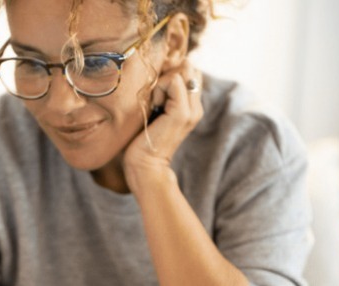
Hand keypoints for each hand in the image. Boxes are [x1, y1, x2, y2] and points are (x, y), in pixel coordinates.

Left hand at [123, 60, 202, 187]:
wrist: (144, 165)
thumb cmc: (142, 139)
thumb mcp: (154, 110)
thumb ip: (162, 92)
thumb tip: (162, 70)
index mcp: (191, 106)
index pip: (190, 71)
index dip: (171, 73)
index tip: (156, 94)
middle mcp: (196, 107)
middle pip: (188, 68)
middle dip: (167, 75)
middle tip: (155, 99)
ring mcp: (192, 110)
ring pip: (181, 72)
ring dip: (161, 83)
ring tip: (153, 105)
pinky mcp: (182, 113)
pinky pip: (173, 81)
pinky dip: (158, 89)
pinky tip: (153, 107)